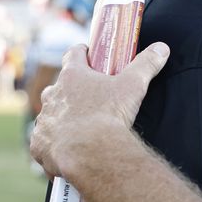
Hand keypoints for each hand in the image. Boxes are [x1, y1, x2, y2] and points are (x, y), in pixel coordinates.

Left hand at [30, 42, 168, 177]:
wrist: (91, 153)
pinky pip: (44, 141)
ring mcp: (44, 120)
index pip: (72, 54)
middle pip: (59, 85)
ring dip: (62, 117)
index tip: (89, 55)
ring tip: (81, 127)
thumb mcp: (134, 85)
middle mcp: (53, 95)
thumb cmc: (109, 115)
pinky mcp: (39, 144)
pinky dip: (55, 143)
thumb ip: (147, 64)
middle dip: (72, 90)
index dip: (82, 53)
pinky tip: (70, 148)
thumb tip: (161, 48)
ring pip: (51, 114)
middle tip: (90, 97)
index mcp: (72, 76)